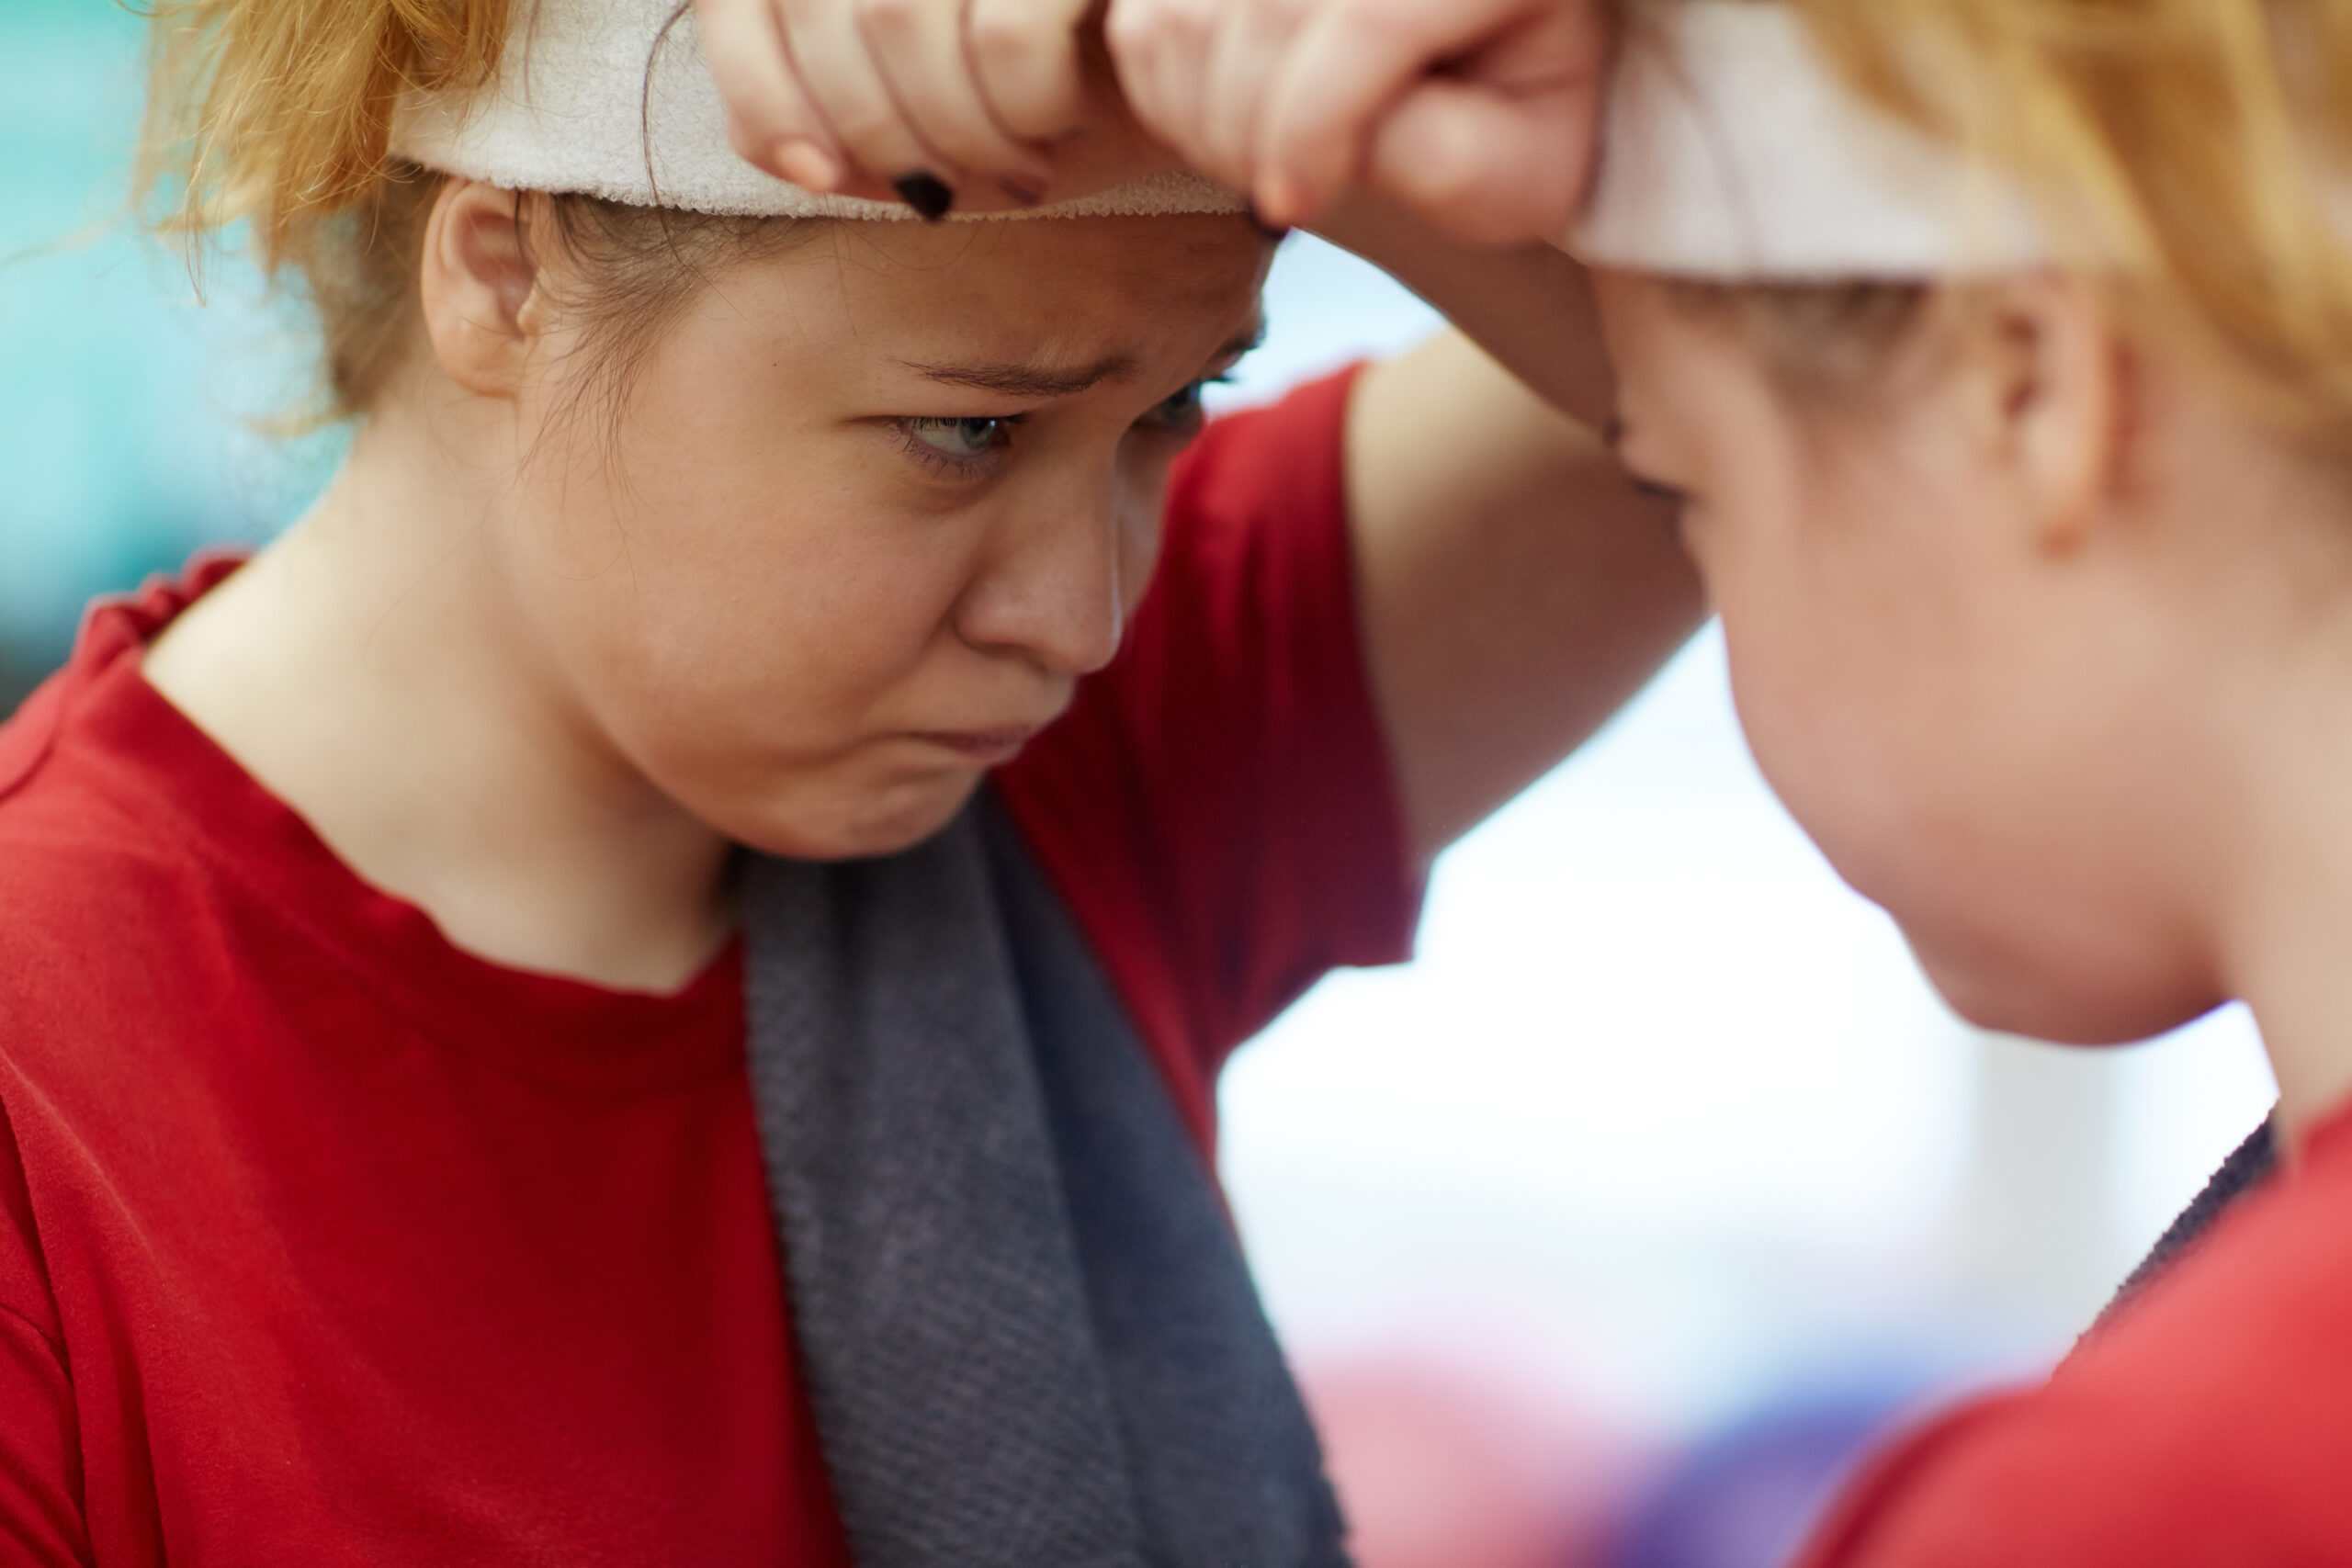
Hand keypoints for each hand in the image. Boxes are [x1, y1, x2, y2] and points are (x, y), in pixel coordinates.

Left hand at [692, 0, 1108, 213]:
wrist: (1224, 68)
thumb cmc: (1087, 82)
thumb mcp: (950, 102)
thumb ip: (846, 108)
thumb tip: (797, 157)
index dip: (762, 89)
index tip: (814, 172)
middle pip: (829, 5)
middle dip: (875, 130)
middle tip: (939, 191)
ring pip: (903, 15)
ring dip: (953, 129)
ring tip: (1011, 167)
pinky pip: (1007, 34)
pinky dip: (1022, 108)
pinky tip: (1058, 128)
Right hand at [1105, 0, 1610, 242]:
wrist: (1478, 75)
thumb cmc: (1503, 131)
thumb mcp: (1517, 172)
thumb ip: (1449, 160)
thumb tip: (1336, 143)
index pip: (1370, 17)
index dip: (1314, 127)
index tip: (1291, 208)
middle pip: (1267, 11)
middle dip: (1257, 133)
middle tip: (1284, 198)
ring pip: (1188, 15)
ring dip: (1208, 121)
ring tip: (1267, 166)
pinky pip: (1144, 18)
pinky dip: (1167, 92)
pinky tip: (1231, 125)